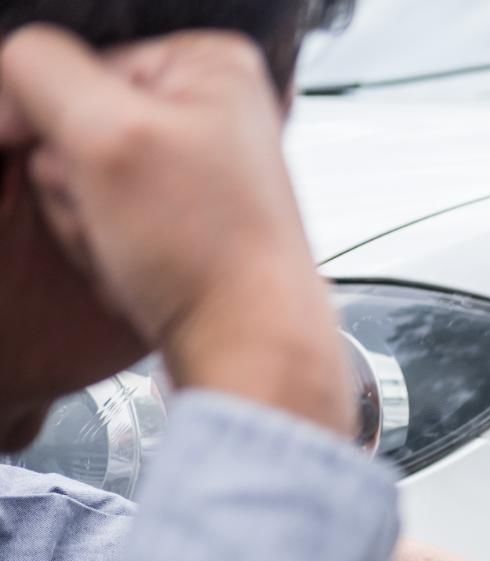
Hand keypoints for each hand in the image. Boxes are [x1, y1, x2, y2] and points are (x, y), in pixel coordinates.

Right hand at [0, 27, 351, 432]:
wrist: (246, 346)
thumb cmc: (213, 257)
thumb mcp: (106, 136)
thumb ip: (39, 70)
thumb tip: (14, 66)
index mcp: (209, 66)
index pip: (69, 65)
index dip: (53, 122)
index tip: (81, 166)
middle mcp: (210, 111)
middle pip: (74, 125)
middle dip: (76, 180)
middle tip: (123, 214)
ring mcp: (194, 169)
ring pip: (79, 178)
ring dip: (87, 220)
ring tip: (140, 244)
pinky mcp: (180, 220)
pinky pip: (101, 219)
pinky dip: (105, 246)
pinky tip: (143, 265)